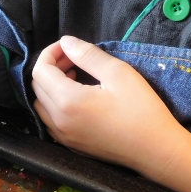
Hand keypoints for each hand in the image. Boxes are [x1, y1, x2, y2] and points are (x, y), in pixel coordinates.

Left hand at [31, 36, 190, 177]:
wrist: (153, 149)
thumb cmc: (141, 109)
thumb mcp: (118, 73)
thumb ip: (88, 55)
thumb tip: (66, 42)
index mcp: (66, 101)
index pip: (40, 71)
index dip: (50, 53)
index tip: (68, 46)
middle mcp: (57, 121)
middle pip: (37, 87)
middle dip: (50, 67)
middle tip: (73, 59)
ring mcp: (61, 136)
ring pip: (40, 105)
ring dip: (50, 86)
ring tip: (74, 76)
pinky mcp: (69, 145)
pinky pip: (50, 120)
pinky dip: (54, 104)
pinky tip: (76, 98)